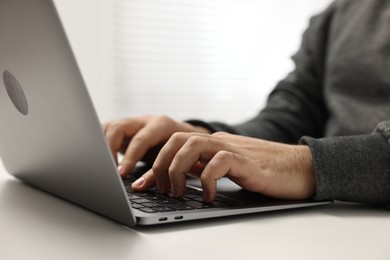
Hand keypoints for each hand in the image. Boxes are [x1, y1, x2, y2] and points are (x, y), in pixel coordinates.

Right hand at [102, 115, 209, 176]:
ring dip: (102, 145)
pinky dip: (100, 142)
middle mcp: (145, 121)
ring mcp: (133, 122)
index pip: (141, 139)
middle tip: (109, 170)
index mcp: (161, 125)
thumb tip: (137, 187)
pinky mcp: (125, 128)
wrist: (187, 137)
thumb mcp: (172, 160)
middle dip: (110, 148)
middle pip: (120, 127)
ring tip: (102, 165)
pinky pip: (107, 130)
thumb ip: (155, 174)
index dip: (130, 157)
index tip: (122, 174)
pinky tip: (99, 157)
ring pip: (110, 126)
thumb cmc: (181, 150)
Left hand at [132, 132, 315, 201]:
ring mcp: (232, 148)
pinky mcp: (246, 160)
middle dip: (161, 165)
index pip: (173, 146)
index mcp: (211, 145)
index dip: (154, 165)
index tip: (141, 184)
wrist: (298, 168)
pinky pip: (219, 163)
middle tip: (164, 190)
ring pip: (193, 145)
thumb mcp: (226, 172)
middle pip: (176, 140)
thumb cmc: (263, 172)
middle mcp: (218, 142)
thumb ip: (204, 170)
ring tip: (181, 192)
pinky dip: (209, 180)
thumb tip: (179, 180)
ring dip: (179, 169)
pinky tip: (211, 196)